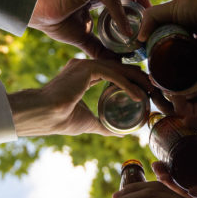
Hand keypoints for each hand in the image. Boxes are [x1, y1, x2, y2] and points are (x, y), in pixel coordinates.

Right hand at [8, 58, 152, 136]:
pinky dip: (127, 85)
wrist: (43, 116)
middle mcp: (83, 66)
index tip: (144, 91)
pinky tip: (139, 96)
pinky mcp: (85, 69)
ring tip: (150, 92)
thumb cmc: (59, 119)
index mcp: (82, 75)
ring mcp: (84, 65)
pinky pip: (112, 74)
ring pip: (117, 69)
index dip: (129, 80)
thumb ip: (103, 124)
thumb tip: (120, 132)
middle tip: (153, 90)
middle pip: (118, 68)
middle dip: (137, 78)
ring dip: (136, 80)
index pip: (112, 73)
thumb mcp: (88, 121)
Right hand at [29, 0, 150, 58]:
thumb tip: (115, 62)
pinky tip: (125, 30)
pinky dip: (120, 14)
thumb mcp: (83, 37)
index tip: (148, 21)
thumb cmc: (55, 21)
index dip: (138, 2)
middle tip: (152, 19)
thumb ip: (99, 46)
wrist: (37, 15)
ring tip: (145, 19)